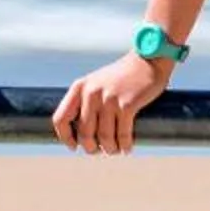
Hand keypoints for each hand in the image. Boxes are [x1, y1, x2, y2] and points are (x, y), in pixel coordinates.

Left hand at [53, 52, 169, 155]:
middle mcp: (91, 93)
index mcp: (80, 87)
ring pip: (104, 137)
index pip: (61, 118)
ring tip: (116, 150)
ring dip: (110, 149)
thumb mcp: (97, 82)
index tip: (74, 146)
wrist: (148, 59)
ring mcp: (109, 99)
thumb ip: (87, 101)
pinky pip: (122, 134)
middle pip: (84, 133)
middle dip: (91, 148)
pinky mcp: (127, 104)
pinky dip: (125, 145)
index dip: (65, 137)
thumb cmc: (123, 75)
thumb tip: (82, 134)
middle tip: (100, 150)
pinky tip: (127, 148)